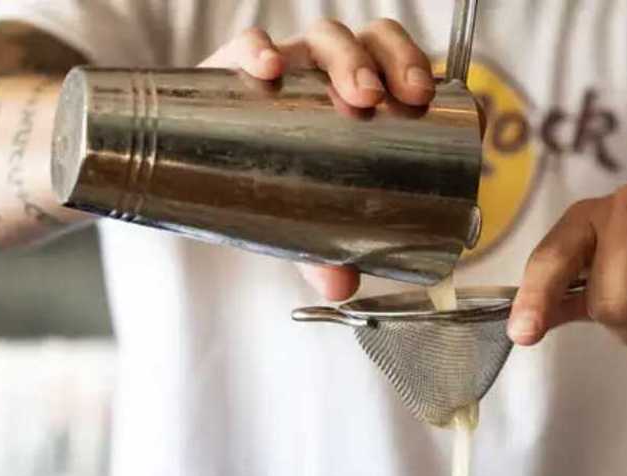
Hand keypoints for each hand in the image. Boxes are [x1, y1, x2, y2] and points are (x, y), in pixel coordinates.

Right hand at [202, 19, 436, 300]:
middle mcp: (331, 73)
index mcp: (363, 98)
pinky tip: (268, 68)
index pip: (402, 66)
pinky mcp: (235, 67)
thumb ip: (326, 251)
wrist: (201, 172)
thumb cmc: (274, 184)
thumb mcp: (306, 221)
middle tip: (391, 99)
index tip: (425, 95)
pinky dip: (259, 49)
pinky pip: (249, 43)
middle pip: (374, 43)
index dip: (420, 69)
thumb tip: (340, 287)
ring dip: (347, 56)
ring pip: (326, 37)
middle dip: (392, 62)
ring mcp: (289, 65)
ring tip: (355, 92)